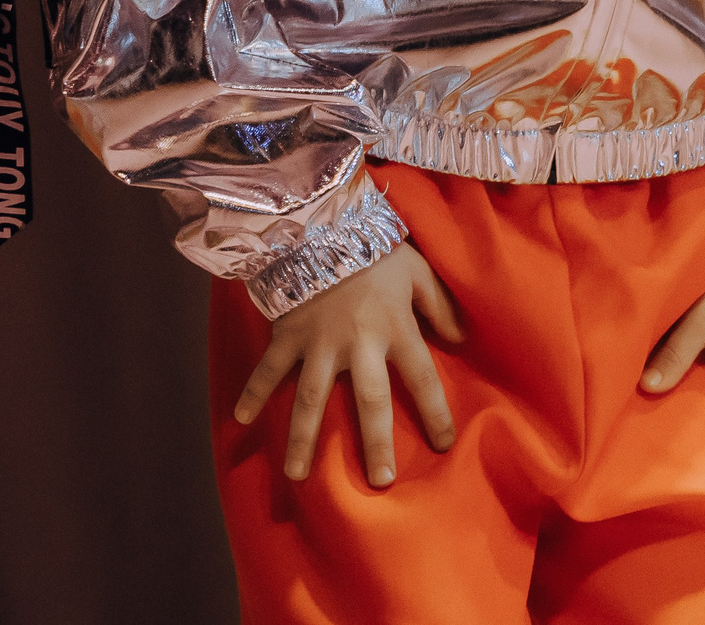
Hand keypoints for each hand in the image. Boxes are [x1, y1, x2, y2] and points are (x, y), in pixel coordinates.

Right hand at [232, 242, 462, 487]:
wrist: (324, 223)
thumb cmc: (377, 249)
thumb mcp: (419, 270)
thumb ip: (441, 305)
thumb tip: (463, 338)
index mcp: (395, 329)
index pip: (422, 378)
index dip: (436, 412)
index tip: (445, 444)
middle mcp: (359, 344)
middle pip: (371, 402)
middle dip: (376, 443)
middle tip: (380, 481)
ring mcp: (319, 343)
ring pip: (313, 400)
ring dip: (304, 439)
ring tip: (298, 476)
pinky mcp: (287, 335)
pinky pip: (268, 370)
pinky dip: (253, 393)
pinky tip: (241, 422)